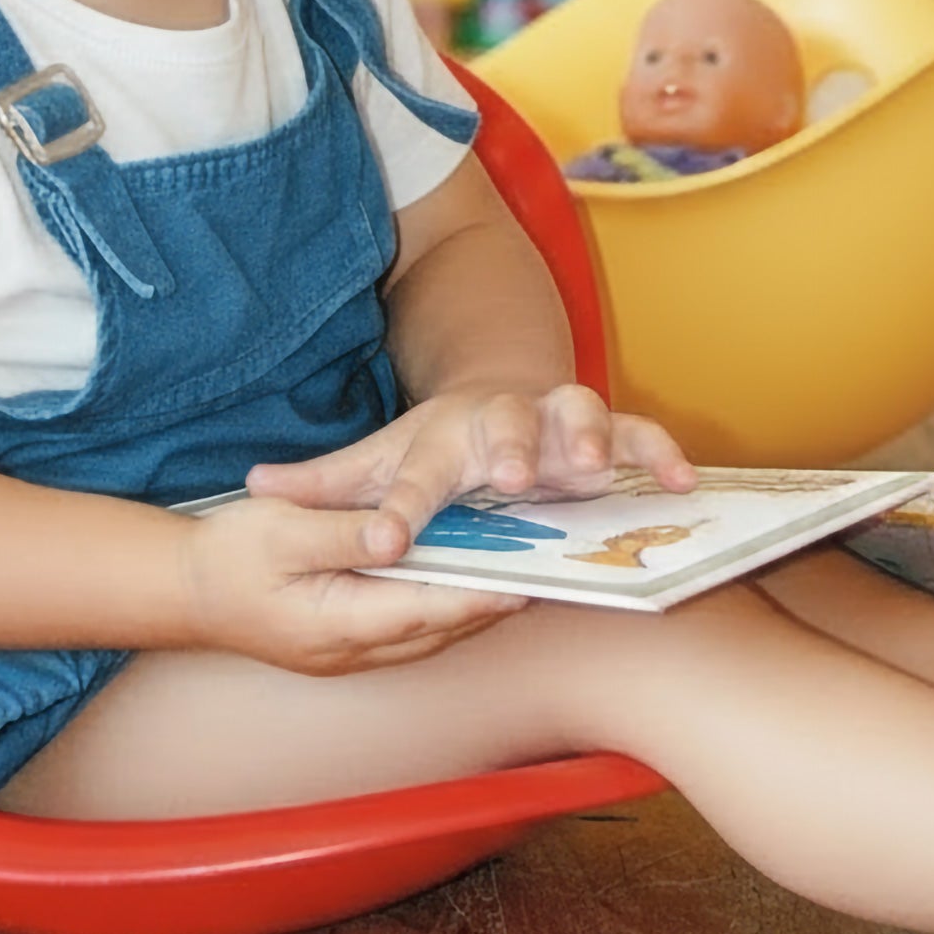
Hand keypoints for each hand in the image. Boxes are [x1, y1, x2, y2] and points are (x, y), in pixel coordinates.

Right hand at [181, 492, 527, 676]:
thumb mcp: (285, 531)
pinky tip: (470, 575)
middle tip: (549, 564)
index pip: (432, 609)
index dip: (484, 591)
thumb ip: (346, 534)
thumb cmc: (228, 555)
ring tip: (526, 565)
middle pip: (444, 627)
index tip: (531, 571)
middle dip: (496, 598)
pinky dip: (448, 604)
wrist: (181, 591)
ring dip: (477, 604)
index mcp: (341, 624)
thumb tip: (400, 536)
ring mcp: (353, 655)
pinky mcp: (350, 646)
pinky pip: (415, 628)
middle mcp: (355, 651)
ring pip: (435, 632)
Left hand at [244, 383, 697, 557]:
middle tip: (514, 478)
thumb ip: (325, 484)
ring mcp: (556, 420)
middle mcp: (500, 423)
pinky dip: (660, 451)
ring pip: (576, 413)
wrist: (499, 389)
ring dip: (585, 438)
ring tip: (594, 469)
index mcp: (439, 441)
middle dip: (513, 450)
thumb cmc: (436, 444)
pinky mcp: (604, 429)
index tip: (383, 544)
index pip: (413, 477)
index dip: (398, 511)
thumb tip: (251, 489)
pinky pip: (638, 433)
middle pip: (506, 429)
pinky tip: (682, 483)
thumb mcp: (378, 459)